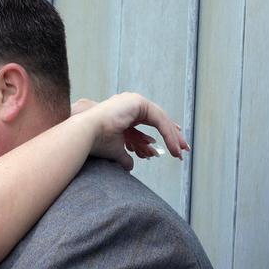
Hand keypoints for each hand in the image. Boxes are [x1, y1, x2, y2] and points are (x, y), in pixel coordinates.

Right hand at [73, 94, 187, 169]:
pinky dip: (168, 135)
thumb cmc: (95, 142)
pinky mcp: (137, 103)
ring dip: (173, 137)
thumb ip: (124, 156)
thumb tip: (129, 167)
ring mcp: (134, 100)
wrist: (84, 134)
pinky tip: (173, 148)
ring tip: (180, 152)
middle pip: (159, 119)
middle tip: (184, 149)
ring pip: (161, 119)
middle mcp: (131, 102)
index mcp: (126, 111)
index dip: (165, 133)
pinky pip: (159, 120)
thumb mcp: (115, 150)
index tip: (176, 146)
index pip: (152, 120)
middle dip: (173, 135)